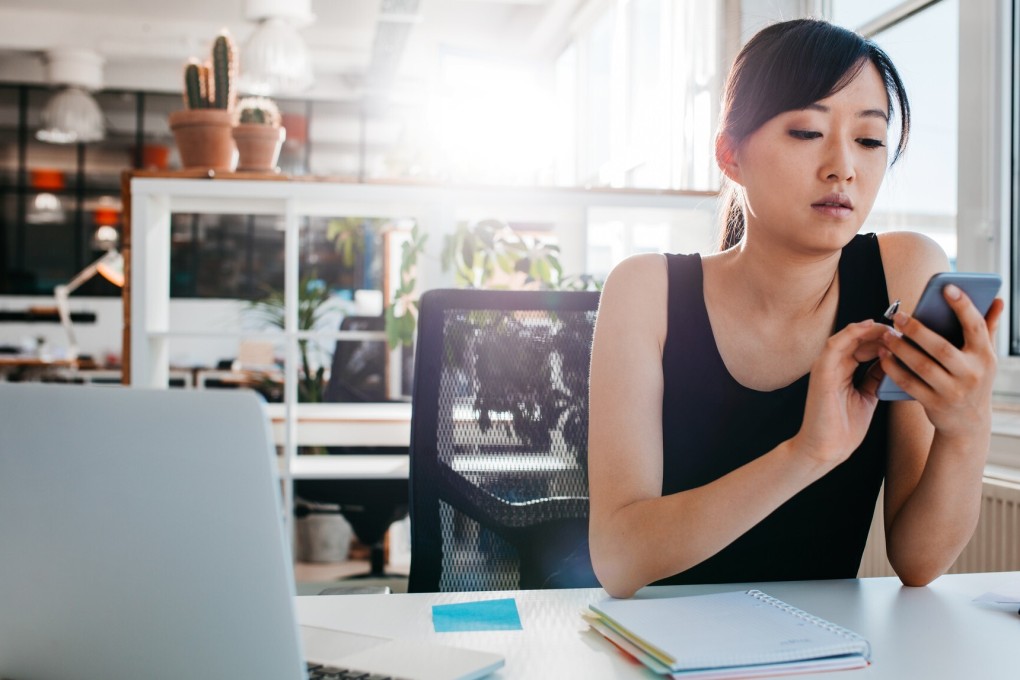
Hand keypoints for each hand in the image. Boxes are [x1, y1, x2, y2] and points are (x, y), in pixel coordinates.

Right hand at [794, 320, 891, 465]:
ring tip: (891, 328)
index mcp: (842, 371)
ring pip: (847, 337)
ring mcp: (825, 367)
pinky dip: (851, 333)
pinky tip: (869, 327)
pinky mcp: (821, 372)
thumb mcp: (868, 396)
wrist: (826, 449)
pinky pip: (835, 345)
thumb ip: (875, 377)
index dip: (883, 339)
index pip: (863, 345)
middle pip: (857, 338)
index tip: (905, 338)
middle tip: (902, 331)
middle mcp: (833, 366)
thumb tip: (891, 360)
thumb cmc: (844, 428)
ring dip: (870, 330)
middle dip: (880, 332)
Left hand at [880, 285, 1003, 439]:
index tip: (948, 287)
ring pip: (922, 366)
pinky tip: (884, 356)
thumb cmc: (974, 378)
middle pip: (941, 348)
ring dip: (901, 348)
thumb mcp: (985, 357)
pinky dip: (894, 369)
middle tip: (899, 316)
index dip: (963, 306)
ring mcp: (952, 391)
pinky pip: (909, 383)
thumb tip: (998, 299)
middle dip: (917, 330)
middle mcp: (971, 374)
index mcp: (985, 356)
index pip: (975, 326)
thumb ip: (988, 327)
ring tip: (887, 335)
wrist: (968, 423)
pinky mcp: (934, 404)